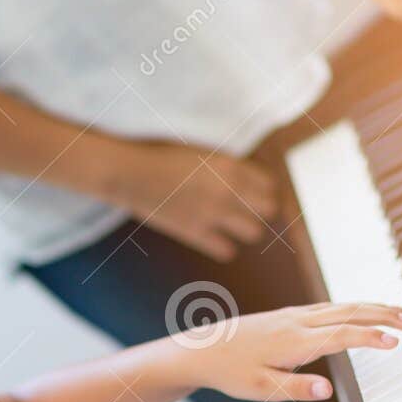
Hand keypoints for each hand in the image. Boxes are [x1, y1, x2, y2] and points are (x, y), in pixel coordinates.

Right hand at [107, 140, 279, 261]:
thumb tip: (241, 175)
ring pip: (254, 232)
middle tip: (246, 208)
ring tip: (232, 224)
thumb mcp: (200, 150)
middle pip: (270, 209)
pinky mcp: (196, 233)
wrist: (131, 174)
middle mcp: (228, 191)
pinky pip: (226, 251)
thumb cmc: (160, 154)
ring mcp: (213, 214)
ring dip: (246, 228)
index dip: (263, 188)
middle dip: (261, 209)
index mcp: (230, 165)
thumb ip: (225, 164)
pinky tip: (214, 237)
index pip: (269, 183)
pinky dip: (224, 246)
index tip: (253, 190)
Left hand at [177, 303, 401, 401]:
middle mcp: (297, 322)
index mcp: (294, 342)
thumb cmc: (231, 373)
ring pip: (340, 306)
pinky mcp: (288, 315)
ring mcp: (293, 315)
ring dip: (371, 308)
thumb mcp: (261, 389)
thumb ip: (296, 389)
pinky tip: (361, 312)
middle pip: (348, 313)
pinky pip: (328, 307)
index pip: (341, 336)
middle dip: (382, 316)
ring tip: (398, 312)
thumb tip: (328, 390)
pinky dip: (352, 307)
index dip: (370, 338)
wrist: (202, 349)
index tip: (397, 342)